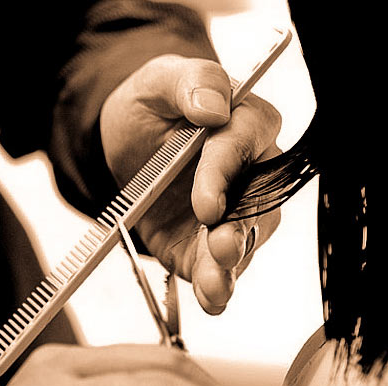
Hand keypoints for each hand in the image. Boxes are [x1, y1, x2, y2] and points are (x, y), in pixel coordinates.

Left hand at [100, 54, 282, 314]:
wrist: (129, 147)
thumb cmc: (154, 105)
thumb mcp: (158, 81)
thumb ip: (190, 82)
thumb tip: (212, 107)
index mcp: (248, 122)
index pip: (244, 146)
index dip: (224, 175)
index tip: (205, 203)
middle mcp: (254, 172)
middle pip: (257, 203)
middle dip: (238, 230)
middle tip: (218, 247)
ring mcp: (237, 214)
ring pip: (246, 241)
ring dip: (230, 266)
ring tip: (213, 285)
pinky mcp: (213, 246)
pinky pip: (223, 270)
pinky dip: (218, 289)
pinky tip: (211, 301)